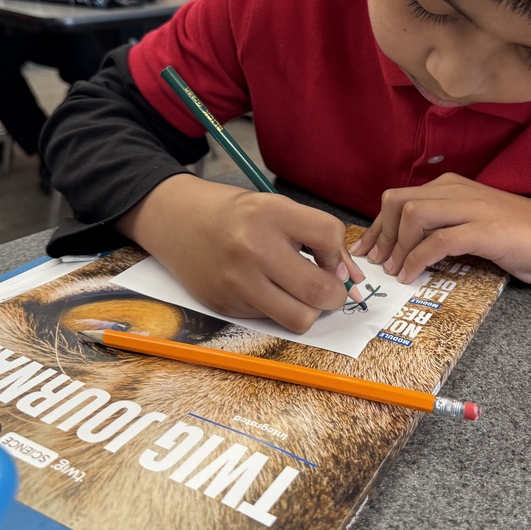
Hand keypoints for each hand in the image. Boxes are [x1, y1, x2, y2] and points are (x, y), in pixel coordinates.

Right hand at [117, 176, 364, 332]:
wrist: (177, 222)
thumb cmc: (237, 215)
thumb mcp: (277, 208)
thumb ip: (316, 237)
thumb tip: (352, 279)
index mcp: (270, 213)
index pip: (330, 236)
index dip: (338, 253)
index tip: (327, 256)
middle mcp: (253, 248)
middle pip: (320, 290)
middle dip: (335, 295)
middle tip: (329, 290)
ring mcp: (237, 281)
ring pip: (300, 318)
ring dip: (310, 311)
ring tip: (302, 296)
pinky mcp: (225, 305)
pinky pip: (271, 321)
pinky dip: (279, 310)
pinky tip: (267, 291)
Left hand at [349, 172, 530, 284]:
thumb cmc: (519, 235)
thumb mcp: (473, 222)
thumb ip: (444, 224)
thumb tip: (407, 245)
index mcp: (453, 186)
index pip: (400, 197)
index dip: (378, 225)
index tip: (368, 250)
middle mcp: (458, 190)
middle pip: (399, 202)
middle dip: (381, 234)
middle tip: (378, 263)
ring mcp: (472, 208)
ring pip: (414, 215)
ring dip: (397, 248)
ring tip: (396, 272)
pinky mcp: (485, 230)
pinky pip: (438, 241)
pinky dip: (417, 260)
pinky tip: (412, 275)